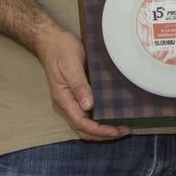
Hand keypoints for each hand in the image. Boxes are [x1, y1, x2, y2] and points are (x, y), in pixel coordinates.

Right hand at [35, 25, 129, 140]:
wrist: (51, 41)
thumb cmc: (61, 50)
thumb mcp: (71, 64)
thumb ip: (79, 86)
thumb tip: (88, 106)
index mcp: (62, 98)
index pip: (81, 123)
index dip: (99, 130)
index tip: (116, 131)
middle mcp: (65, 104)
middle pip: (83, 129)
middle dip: (103, 135)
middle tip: (125, 131)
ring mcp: (69, 102)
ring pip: (85, 125)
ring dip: (102, 130)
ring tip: (121, 128)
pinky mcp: (75, 97)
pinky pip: (86, 115)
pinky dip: (99, 121)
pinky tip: (112, 117)